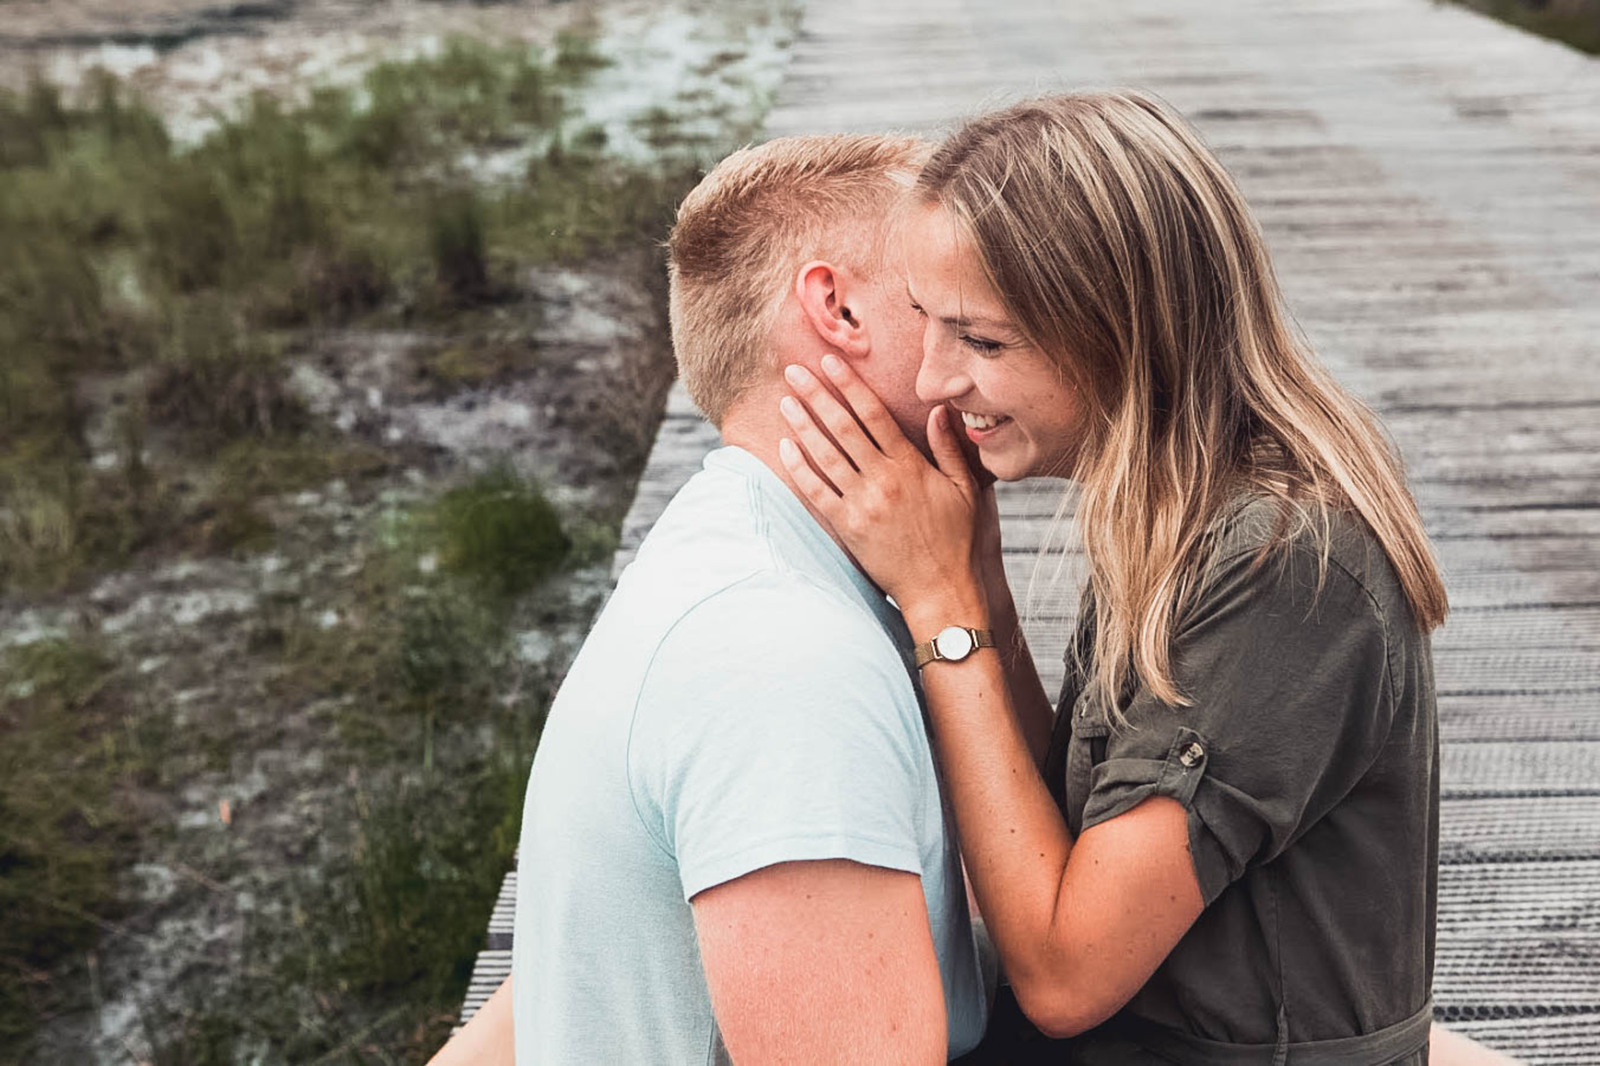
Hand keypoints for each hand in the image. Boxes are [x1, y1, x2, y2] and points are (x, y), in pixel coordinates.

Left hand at [776, 354, 986, 627]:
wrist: (941, 589)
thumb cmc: (957, 540)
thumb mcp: (965, 489)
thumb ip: (948, 448)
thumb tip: (939, 410)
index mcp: (910, 466)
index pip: (874, 414)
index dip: (850, 384)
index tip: (830, 362)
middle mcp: (883, 480)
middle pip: (842, 427)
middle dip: (816, 394)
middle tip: (794, 370)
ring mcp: (863, 504)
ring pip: (825, 455)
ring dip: (802, 425)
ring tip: (785, 401)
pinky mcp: (848, 528)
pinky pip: (817, 492)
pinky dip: (799, 468)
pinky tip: (786, 447)